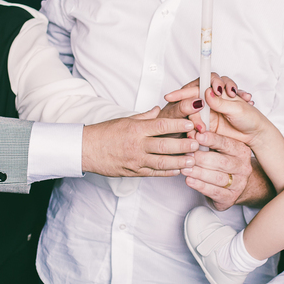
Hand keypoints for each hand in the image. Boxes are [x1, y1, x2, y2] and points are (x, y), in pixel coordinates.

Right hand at [81, 109, 197, 176]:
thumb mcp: (125, 120)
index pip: (160, 125)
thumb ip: (144, 116)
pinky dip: (167, 173)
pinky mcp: (133, 172)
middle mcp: (136, 145)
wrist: (86, 150)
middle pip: (164, 146)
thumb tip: (158, 109)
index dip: (177, 125)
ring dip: (179, 162)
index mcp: (135, 129)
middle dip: (183, 145)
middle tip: (197, 143)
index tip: (191, 123)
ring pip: (161, 163)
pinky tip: (178, 171)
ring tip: (192, 160)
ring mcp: (135, 160)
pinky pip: (153, 173)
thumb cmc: (104, 133)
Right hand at [163, 74, 252, 132]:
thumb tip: (208, 92)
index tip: (177, 93)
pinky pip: (197, 124)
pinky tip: (198, 133)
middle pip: (194, 96)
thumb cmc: (250, 118)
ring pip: (193, 111)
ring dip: (193, 119)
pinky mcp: (208, 124)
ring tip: (200, 129)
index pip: (203, 83)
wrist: (255, 135)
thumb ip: (221, 102)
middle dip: (185, 101)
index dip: (188, 88)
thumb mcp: (237, 109)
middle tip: (178, 107)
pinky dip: (196, 129)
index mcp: (220, 90)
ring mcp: (208, 111)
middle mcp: (212, 99)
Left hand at [183, 129, 254, 209]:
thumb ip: (207, 141)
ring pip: (217, 178)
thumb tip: (191, 133)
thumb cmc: (223, 162)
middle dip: (201, 158)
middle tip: (187, 155)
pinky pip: (215, 192)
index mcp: (242, 151)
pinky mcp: (231, 198)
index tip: (197, 136)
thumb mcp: (219, 149)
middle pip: (222, 162)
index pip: (226, 144)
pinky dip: (200, 186)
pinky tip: (190, 181)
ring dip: (199, 173)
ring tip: (185, 169)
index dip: (211, 140)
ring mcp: (239, 184)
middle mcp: (243, 167)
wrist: (235, 184)